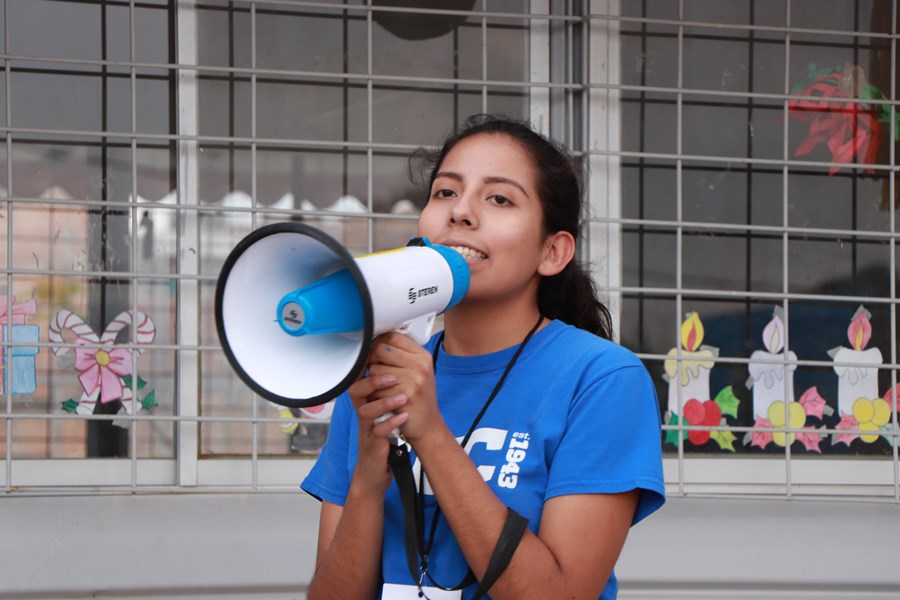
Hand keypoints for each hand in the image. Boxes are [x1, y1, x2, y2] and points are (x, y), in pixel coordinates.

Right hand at [347, 371, 408, 494]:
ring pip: (366, 411)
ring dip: (384, 403)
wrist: (376, 468)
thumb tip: (400, 364)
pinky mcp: (372, 444)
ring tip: (403, 397)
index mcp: (365, 401)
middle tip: (392, 376)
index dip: (368, 366)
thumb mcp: (383, 409)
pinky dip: (391, 423)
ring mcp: (365, 428)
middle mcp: (362, 412)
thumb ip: (387, 390)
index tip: (384, 354)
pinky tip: (404, 417)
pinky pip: (378, 432)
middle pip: (356, 391)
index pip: (360, 378)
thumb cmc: (382, 435)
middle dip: (373, 381)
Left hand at [365, 332, 441, 443]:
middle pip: (380, 349)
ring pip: (374, 369)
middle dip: (372, 360)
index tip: (374, 350)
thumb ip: (403, 355)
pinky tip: (383, 400)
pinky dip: (374, 395)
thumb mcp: (418, 371)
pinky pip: (375, 389)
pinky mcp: (403, 396)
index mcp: (422, 356)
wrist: (427, 425)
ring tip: (383, 388)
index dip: (379, 341)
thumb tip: (378, 340)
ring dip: (372, 380)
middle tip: (376, 370)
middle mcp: (420, 366)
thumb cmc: (420, 398)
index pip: (393, 336)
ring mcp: (413, 380)